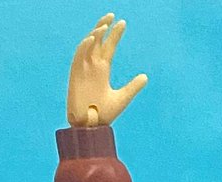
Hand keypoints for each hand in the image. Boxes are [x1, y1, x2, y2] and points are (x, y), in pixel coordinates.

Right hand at [67, 13, 147, 127]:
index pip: (109, 47)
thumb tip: (145, 76)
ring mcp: (84, 69)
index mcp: (103, 70)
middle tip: (112, 15)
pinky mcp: (76, 75)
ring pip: (88, 46)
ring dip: (94, 35)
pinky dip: (84, 47)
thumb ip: (132, 87)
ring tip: (104, 26)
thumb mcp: (122, 98)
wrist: (91, 127)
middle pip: (98, 41)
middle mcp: (93, 66)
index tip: (123, 23)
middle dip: (104, 27)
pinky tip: (91, 39)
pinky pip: (79, 57)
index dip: (115, 34)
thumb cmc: (105, 114)